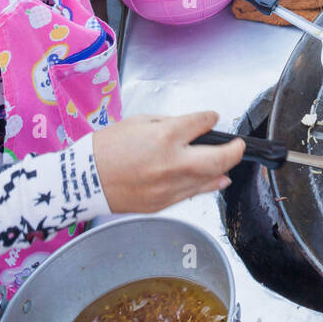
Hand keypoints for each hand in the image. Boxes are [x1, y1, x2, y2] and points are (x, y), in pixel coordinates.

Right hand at [93, 111, 244, 213]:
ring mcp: (169, 186)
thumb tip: (194, 127)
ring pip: (209, 180)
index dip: (210, 118)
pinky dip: (206, 185)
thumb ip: (170, 124)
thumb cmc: (106, 148)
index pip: (201, 124)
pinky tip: (214, 180)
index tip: (211, 118)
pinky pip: (192, 194)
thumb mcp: (139, 122)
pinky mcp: (163, 203)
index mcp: (164, 136)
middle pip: (218, 158)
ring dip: (223, 170)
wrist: (84, 180)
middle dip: (234, 151)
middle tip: (238, 146)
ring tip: (228, 163)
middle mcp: (171, 162)